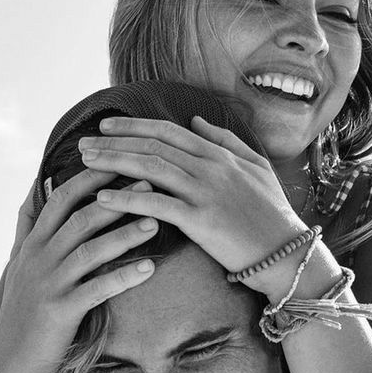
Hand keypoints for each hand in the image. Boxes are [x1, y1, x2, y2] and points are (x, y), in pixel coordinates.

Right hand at [0, 167, 158, 372]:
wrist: (11, 362)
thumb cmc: (22, 310)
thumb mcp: (17, 263)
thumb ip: (27, 227)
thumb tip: (31, 190)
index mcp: (33, 244)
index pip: (60, 198)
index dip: (89, 177)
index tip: (118, 159)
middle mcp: (39, 258)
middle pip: (80, 218)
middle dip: (116, 200)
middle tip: (149, 185)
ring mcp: (49, 284)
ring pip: (91, 251)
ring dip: (125, 234)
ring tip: (155, 223)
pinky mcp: (61, 311)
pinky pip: (97, 289)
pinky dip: (124, 277)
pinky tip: (149, 268)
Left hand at [78, 116, 306, 282]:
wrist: (288, 252)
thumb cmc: (272, 213)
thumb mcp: (256, 167)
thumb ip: (226, 140)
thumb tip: (196, 120)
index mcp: (220, 153)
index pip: (168, 130)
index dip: (134, 125)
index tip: (106, 125)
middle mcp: (210, 166)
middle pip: (153, 145)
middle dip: (114, 141)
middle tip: (83, 142)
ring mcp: (206, 191)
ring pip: (150, 167)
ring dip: (114, 162)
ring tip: (86, 162)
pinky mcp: (202, 220)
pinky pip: (157, 204)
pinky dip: (127, 198)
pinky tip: (103, 198)